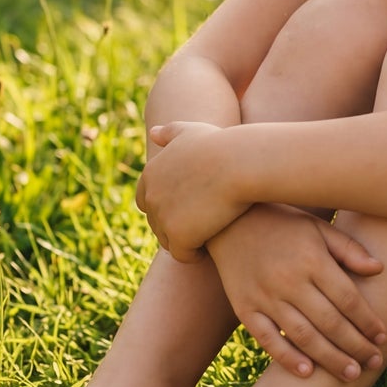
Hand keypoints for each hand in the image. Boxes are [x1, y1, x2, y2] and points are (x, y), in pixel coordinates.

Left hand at [135, 120, 247, 259]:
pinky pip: (182, 255)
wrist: (240, 164)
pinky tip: (209, 250)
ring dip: (184, 243)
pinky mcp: (178, 236)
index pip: (146, 201)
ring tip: (206, 238)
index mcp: (149, 174)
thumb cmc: (222, 145)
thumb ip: (170, 132)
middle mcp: (150, 196)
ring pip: (168, 242)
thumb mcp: (192, 131)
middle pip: (157, 224)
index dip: (166, 207)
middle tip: (202, 225)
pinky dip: (194, 255)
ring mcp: (162, 217)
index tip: (189, 208)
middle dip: (175, 227)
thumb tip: (153, 133)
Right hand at [207, 204, 386, 382]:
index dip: (368, 321)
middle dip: (355, 346)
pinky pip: (268, 339)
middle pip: (330, 322)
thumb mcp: (318, 227)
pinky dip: (287, 358)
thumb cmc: (282, 224)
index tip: (383, 337)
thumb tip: (379, 269)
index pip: (348, 298)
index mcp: (312, 259)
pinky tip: (307, 372)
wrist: (228, 221)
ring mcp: (265, 297)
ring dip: (329, 358)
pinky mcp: (244, 308)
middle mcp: (290, 280)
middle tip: (374, 363)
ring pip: (303, 336)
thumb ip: (348, 249)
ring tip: (351, 374)